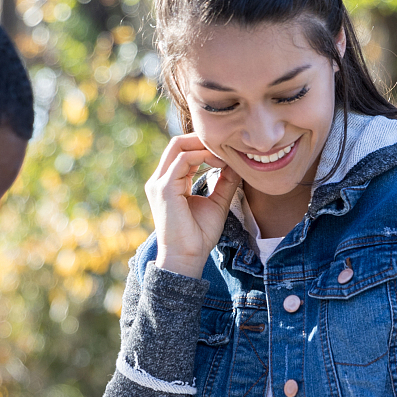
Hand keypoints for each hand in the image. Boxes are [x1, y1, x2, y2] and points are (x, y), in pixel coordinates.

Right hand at [144, 135, 241, 276]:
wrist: (187, 258)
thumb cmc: (199, 236)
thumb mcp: (217, 203)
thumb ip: (225, 183)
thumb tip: (236, 164)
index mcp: (169, 183)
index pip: (183, 152)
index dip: (205, 147)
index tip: (228, 152)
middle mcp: (160, 180)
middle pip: (177, 143)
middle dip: (202, 139)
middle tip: (226, 144)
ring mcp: (159, 183)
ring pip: (178, 146)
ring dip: (204, 146)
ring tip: (225, 155)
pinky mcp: (164, 188)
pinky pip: (183, 160)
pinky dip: (203, 156)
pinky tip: (220, 163)